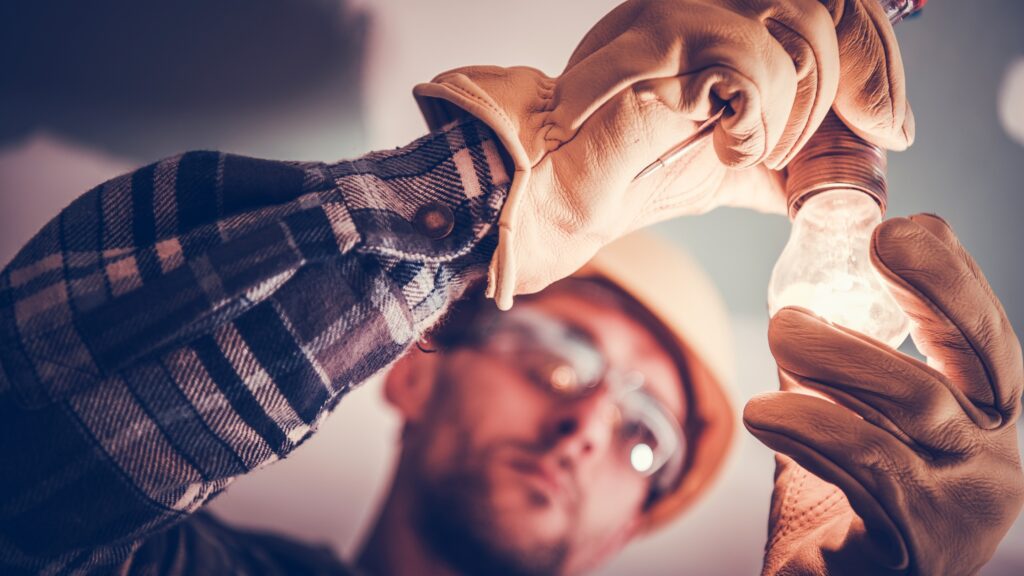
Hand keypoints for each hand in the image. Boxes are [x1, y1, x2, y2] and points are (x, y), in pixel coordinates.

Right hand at [414, 0, 910, 309]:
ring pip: (799, 27)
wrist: (544, 201)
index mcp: (717, 32)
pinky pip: (751, 65)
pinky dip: (755, 121)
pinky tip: (726, 151)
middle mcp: (703, 9)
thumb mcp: (713, 173)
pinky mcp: (661, 45)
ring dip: (796, 106)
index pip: (823, 11)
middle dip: (862, 76)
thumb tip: (816, 189)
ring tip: (753, 152)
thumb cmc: (615, 185)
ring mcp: (681, 17)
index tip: (886, 124)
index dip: (872, 56)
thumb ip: (766, 166)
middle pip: (827, 6)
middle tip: (849, 139)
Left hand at [744, 214, 1023, 574]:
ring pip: (906, 410)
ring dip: (832, 364)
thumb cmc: (861, 495)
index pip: (985, 339)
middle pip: (949, 372)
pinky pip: (864, 464)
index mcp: (989, 420)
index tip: (897, 231)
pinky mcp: (921, 544)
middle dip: (877, 317)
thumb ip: (858, 368)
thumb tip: (816, 287)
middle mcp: (993, 462)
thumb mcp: (874, 420)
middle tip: (796, 307)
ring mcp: (963, 507)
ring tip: (777, 338)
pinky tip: (765, 413)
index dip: (948, 279)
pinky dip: (808, 427)